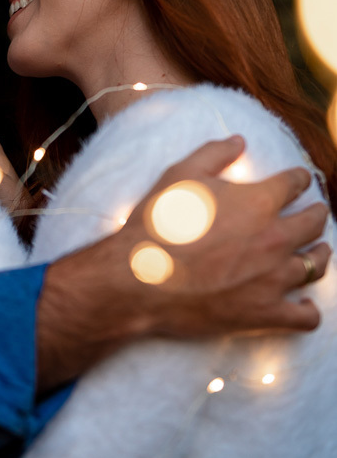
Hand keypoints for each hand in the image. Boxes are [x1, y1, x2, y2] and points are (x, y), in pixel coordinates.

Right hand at [36, 136, 330, 392]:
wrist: (139, 278)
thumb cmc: (156, 225)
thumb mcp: (179, 175)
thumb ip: (214, 154)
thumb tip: (239, 140)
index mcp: (259, 202)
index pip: (296, 183)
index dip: (298, 179)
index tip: (297, 181)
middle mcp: (275, 238)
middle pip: (315, 222)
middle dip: (316, 213)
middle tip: (312, 214)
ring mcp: (274, 278)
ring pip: (317, 265)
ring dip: (319, 255)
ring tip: (315, 252)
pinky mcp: (265, 313)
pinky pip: (306, 316)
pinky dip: (308, 310)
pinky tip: (302, 304)